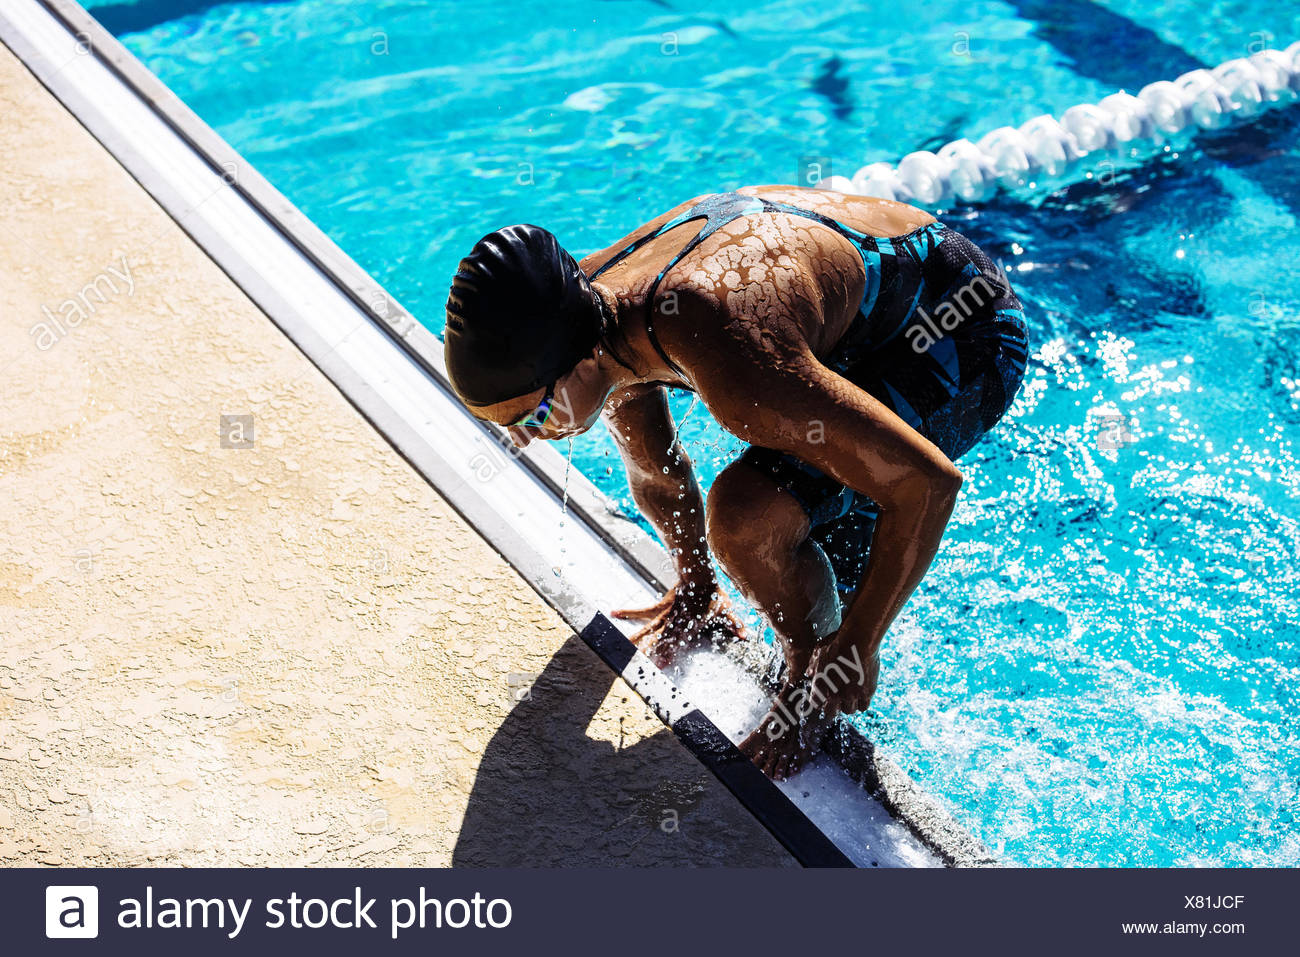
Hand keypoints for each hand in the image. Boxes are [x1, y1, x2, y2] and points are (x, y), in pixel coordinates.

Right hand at [611, 573, 747, 668]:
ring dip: (634, 640)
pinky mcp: (660, 606)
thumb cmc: (713, 593)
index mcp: (687, 625)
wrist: (698, 572)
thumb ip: (734, 623)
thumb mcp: (726, 609)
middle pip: (657, 640)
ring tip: (620, 650)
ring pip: (647, 630)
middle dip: (646, 653)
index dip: (666, 654)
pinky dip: (628, 612)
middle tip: (634, 665)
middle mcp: (673, 622)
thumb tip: (745, 634)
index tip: (657, 666)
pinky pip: (642, 611)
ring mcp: (665, 614)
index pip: (675, 643)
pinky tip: (613, 613)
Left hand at [802, 637, 878, 717]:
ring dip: (849, 705)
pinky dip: (862, 702)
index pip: (816, 704)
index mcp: (820, 685)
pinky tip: (861, 693)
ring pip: (849, 711)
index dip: (820, 700)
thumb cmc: (837, 643)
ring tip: (850, 695)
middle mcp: (835, 694)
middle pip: (832, 712)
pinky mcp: (867, 692)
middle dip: (833, 707)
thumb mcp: (819, 652)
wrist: (858, 641)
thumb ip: (813, 665)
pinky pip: (864, 706)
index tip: (823, 696)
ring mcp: (852, 695)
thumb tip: (809, 673)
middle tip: (837, 698)